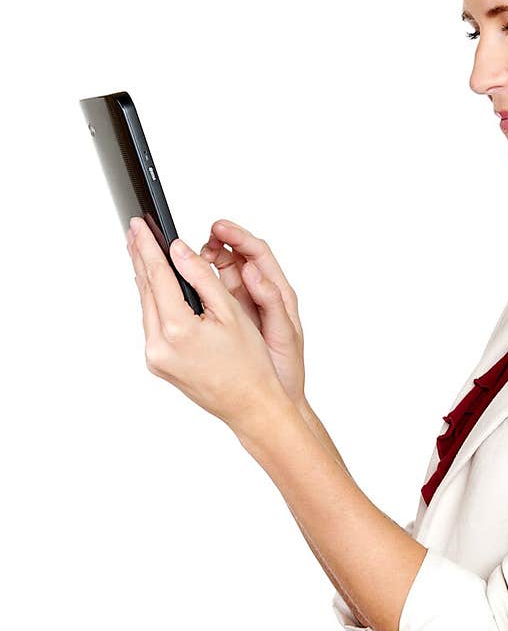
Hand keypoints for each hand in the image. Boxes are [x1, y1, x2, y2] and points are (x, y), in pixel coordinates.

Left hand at [125, 214, 289, 431]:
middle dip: (140, 258)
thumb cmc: (250, 364)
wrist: (251, 406)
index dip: (148, 247)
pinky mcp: (158, 365)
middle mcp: (159, 346)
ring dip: (145, 279)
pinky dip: (153, 302)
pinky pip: (152, 324)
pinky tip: (155, 288)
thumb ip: (202, 278)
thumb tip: (178, 250)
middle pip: (145, 290)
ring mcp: (155, 358)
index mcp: (177, 330)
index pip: (157, 277)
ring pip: (146, 307)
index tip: (139, 225)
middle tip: (133, 229)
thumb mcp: (231, 313)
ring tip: (141, 252)